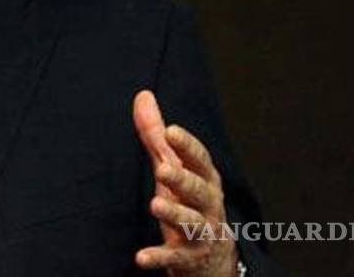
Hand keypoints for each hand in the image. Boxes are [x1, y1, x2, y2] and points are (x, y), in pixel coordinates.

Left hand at [132, 90, 237, 276]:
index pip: (199, 160)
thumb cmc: (189, 203)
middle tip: (162, 169)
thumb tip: (143, 95)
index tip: (171, 131)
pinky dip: (158, 257)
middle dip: (182, 179)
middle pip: (198, 190)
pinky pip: (174, 258)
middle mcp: (208, 204)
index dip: (187, 146)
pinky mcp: (188, 258)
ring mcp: (200, 233)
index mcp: (205, 179)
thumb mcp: (174, 167)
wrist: (213, 258)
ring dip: (174, 214)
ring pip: (191, 223)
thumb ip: (156, 136)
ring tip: (155, 205)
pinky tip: (141, 257)